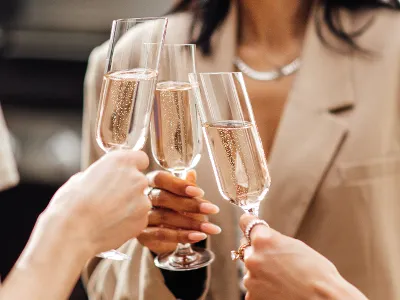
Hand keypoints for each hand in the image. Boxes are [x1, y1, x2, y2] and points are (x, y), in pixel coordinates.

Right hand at [40, 150, 151, 256]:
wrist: (72, 233)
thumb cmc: (71, 204)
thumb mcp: (82, 178)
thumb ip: (101, 175)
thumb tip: (103, 178)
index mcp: (121, 161)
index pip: (140, 158)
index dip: (133, 166)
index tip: (124, 174)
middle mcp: (136, 178)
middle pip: (139, 181)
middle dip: (129, 188)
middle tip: (110, 199)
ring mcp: (142, 200)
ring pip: (140, 201)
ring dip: (129, 206)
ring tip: (108, 215)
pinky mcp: (142, 220)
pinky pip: (139, 218)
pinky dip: (129, 221)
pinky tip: (112, 225)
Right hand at [138, 170, 220, 253]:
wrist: (158, 233)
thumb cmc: (169, 207)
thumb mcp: (180, 195)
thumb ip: (185, 186)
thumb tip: (191, 173)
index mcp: (150, 182)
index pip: (160, 179)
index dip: (179, 185)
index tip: (199, 192)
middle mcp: (143, 198)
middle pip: (164, 198)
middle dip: (191, 204)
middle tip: (212, 210)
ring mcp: (142, 217)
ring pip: (165, 217)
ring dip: (192, 223)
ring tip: (210, 227)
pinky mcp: (144, 235)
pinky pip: (163, 235)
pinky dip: (183, 235)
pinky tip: (199, 236)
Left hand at [239, 215, 366, 299]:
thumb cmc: (316, 273)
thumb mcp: (295, 245)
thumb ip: (274, 239)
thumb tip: (263, 237)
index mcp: (263, 240)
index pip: (246, 222)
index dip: (249, 223)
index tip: (248, 223)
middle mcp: (253, 258)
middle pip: (248, 249)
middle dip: (258, 252)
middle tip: (276, 261)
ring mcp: (250, 279)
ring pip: (251, 270)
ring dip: (260, 273)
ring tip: (282, 280)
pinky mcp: (252, 297)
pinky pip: (254, 288)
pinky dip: (262, 289)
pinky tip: (279, 291)